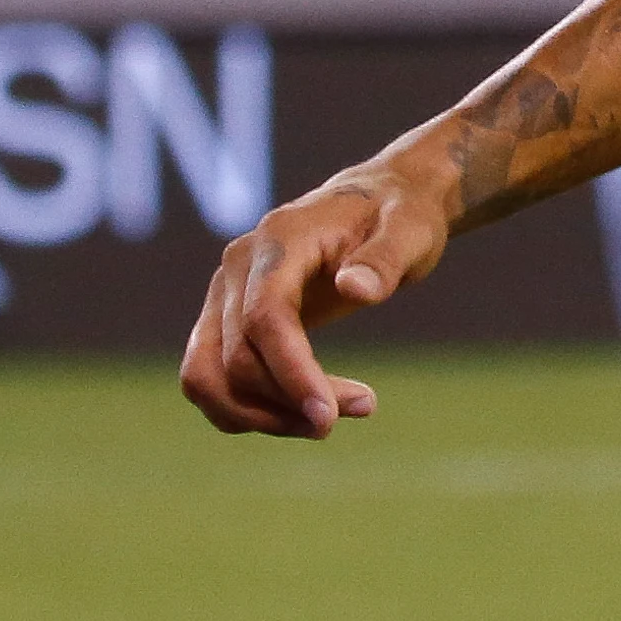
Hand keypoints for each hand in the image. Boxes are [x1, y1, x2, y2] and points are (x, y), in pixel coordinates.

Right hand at [179, 160, 455, 438]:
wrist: (379, 201)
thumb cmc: (400, 214)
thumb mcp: (412, 229)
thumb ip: (386, 258)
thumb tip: (356, 289)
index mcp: (279, 240)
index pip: (265, 317)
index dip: (290, 372)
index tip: (328, 417)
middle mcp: (237, 268)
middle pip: (236, 357)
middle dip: (290, 401)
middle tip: (364, 408)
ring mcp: (224, 295)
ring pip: (207, 376)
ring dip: (262, 415)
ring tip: (331, 420)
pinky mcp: (226, 320)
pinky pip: (213, 377)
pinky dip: (250, 408)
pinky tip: (305, 411)